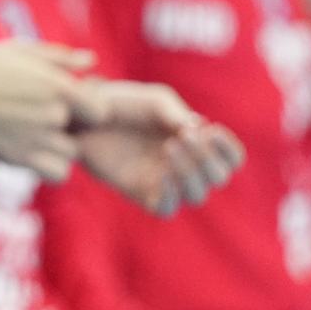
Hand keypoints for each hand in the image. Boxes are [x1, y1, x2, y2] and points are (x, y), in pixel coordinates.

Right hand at [0, 41, 100, 180]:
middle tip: (40, 116)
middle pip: (84, 132)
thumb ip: (60, 58)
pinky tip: (32, 150)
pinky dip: (50, 166)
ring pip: (70, 153)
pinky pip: (57, 173)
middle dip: (68, 125)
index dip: (88, 108)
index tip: (70, 104)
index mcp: (57, 85)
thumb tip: (92, 62)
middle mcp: (52, 114)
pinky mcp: (20, 160)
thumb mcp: (19, 52)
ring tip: (32, 132)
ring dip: (57, 146)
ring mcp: (37, 139)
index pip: (100, 109)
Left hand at [77, 81, 244, 215]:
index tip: (213, 131)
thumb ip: (178, 116)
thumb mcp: (154, 101)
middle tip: (184, 138)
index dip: (229, 150)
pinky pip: (165, 209)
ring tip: (169, 148)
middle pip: (217, 178)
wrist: (81, 113)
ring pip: (197, 195)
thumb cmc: (119, 103)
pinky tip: (161, 174)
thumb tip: (199, 133)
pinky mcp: (139, 192)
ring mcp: (162, 180)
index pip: (229, 158)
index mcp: (193, 141)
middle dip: (207, 158)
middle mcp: (183, 164)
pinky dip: (170, 195)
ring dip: (191, 173)